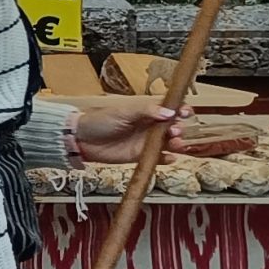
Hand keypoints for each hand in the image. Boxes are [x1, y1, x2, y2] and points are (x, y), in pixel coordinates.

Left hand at [71, 98, 188, 162]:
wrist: (82, 140)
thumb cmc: (100, 121)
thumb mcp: (123, 112)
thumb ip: (146, 111)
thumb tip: (169, 112)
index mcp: (147, 111)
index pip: (170, 109)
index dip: (181, 110)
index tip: (186, 112)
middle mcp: (150, 126)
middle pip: (173, 127)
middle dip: (179, 129)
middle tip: (175, 131)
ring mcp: (147, 141)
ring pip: (169, 143)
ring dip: (177, 144)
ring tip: (176, 144)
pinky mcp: (141, 156)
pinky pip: (158, 158)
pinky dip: (166, 159)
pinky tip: (169, 158)